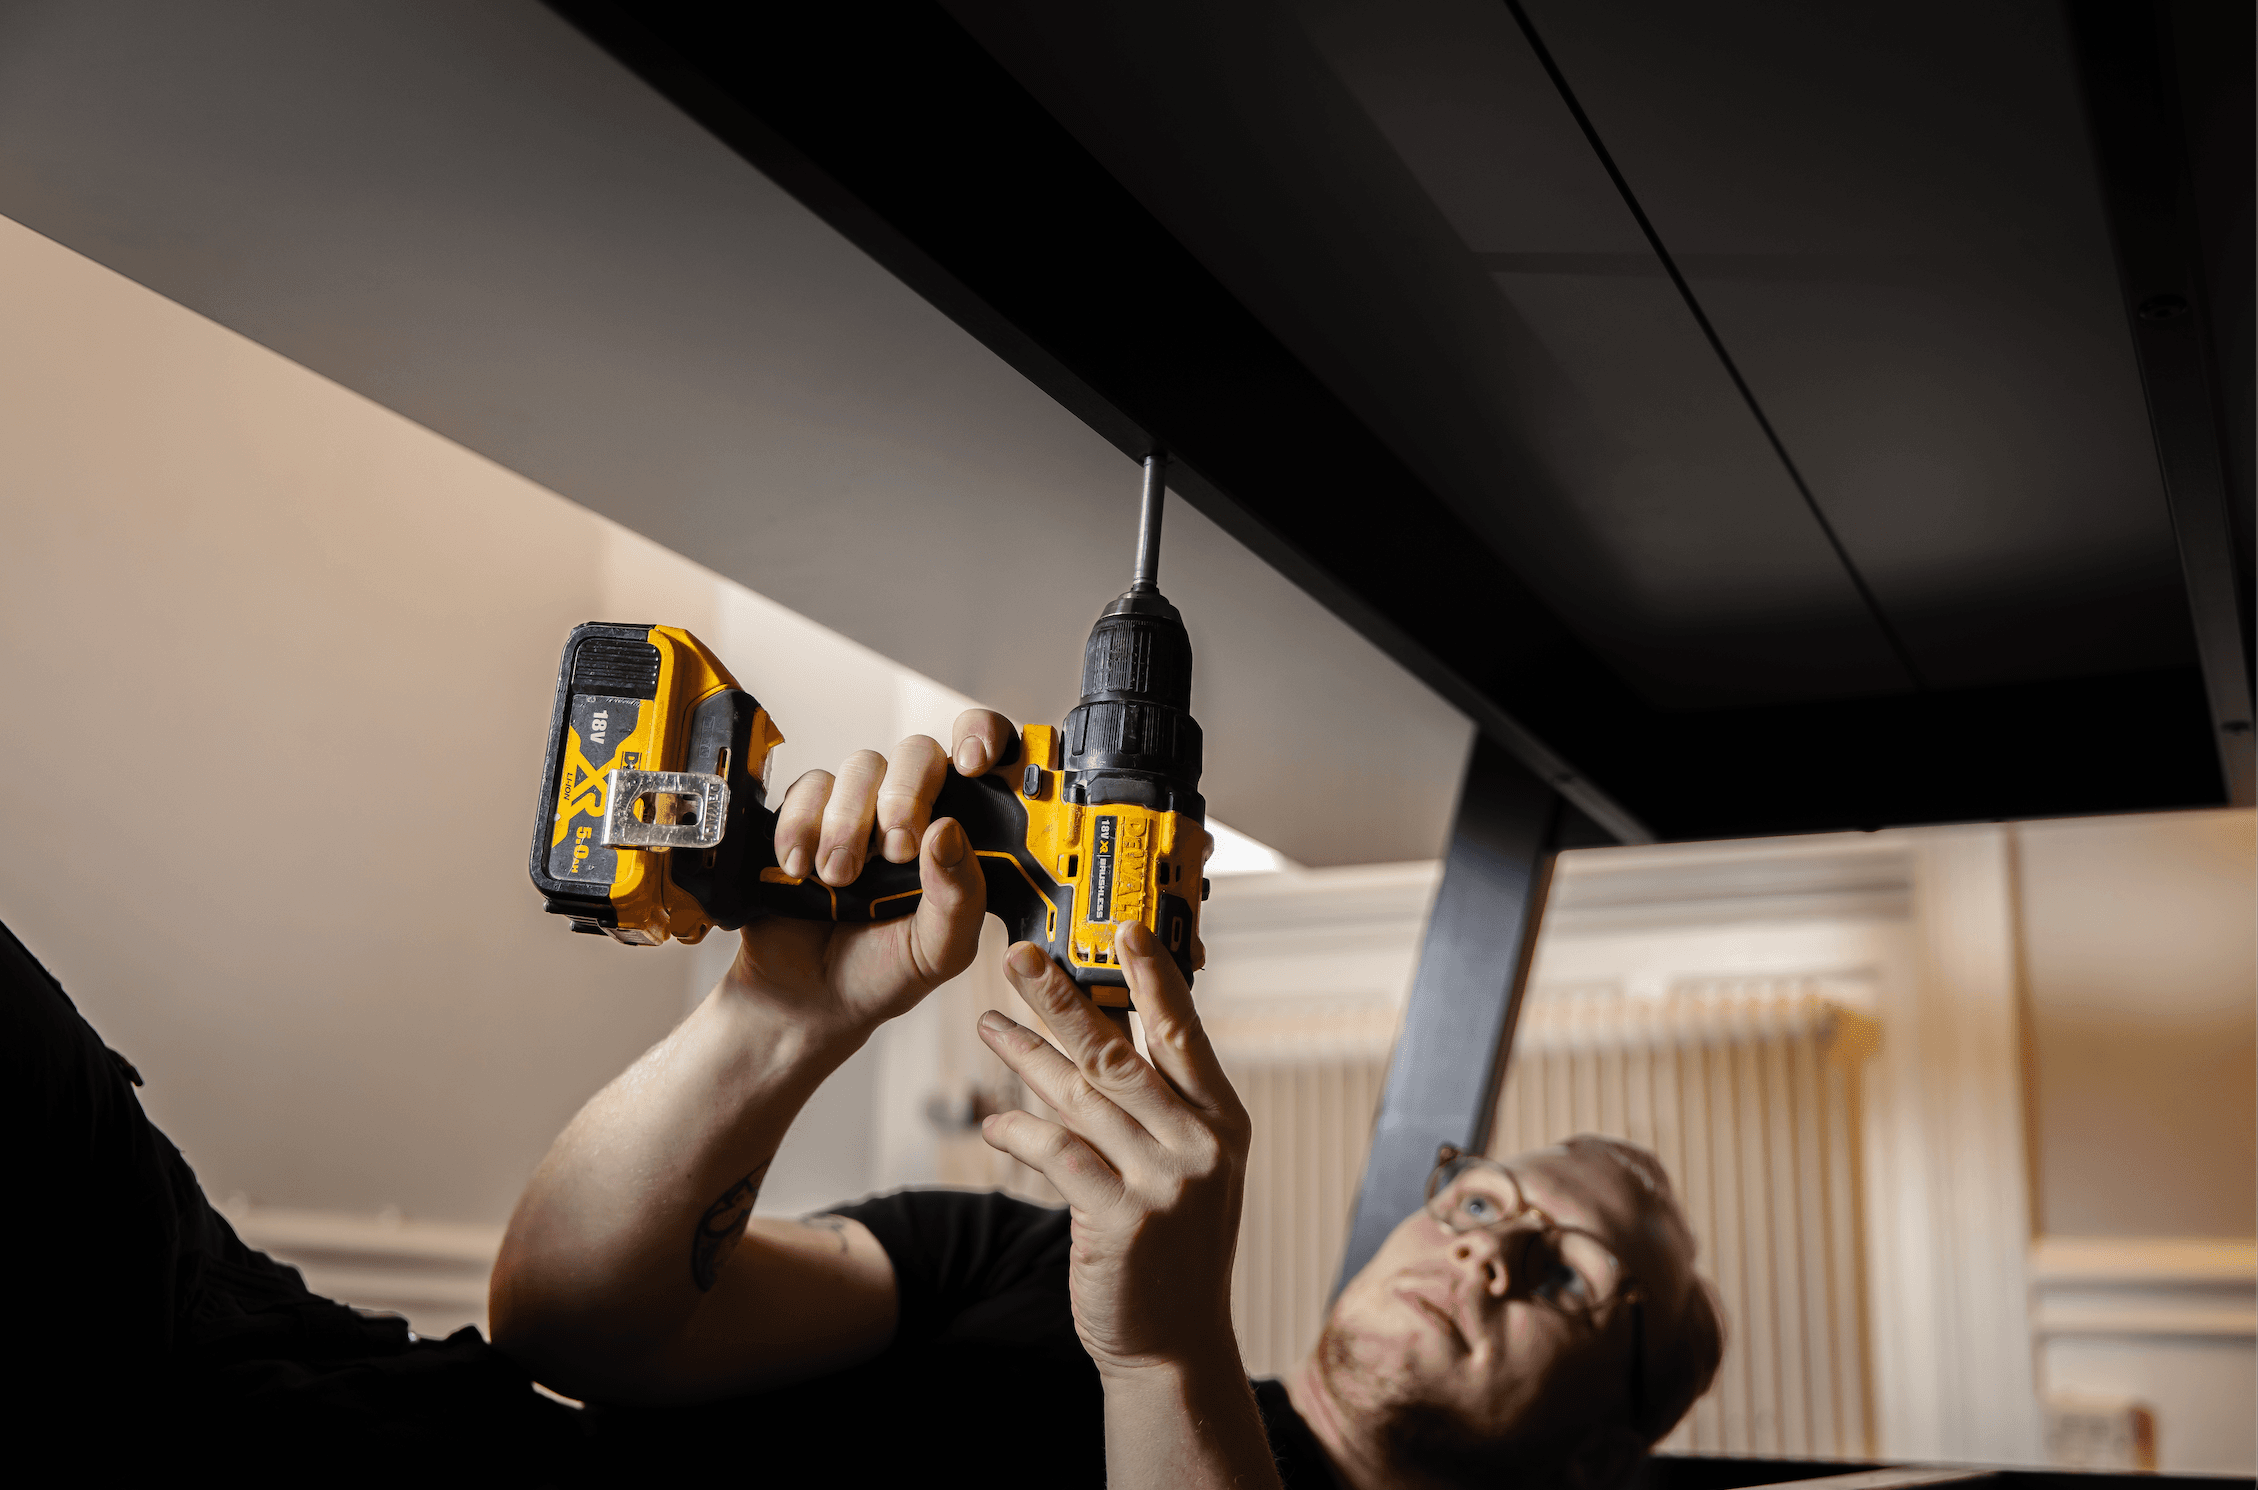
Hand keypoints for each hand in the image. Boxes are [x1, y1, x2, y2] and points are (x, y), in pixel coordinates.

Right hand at [732, 709, 1020, 1037]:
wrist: (808, 1003)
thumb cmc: (885, 972)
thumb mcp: (940, 950)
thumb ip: (960, 896)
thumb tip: (949, 830)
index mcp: (959, 834)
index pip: (986, 757)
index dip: (984, 737)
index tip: (975, 761)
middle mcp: (911, 810)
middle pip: (919, 752)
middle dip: (908, 793)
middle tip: (897, 848)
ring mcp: (858, 809)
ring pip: (862, 765)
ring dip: (850, 821)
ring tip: (841, 877)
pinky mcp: (805, 814)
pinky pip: (807, 786)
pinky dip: (802, 824)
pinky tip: (801, 869)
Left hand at [976, 921, 1252, 1376]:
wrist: (1174, 1344)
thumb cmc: (1172, 1246)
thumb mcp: (1187, 1168)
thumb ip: (1159, 1104)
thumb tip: (1109, 1028)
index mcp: (1221, 1121)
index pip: (1185, 1031)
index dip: (1153, 975)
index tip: (1122, 925)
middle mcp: (1198, 1145)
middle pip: (1121, 1053)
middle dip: (1064, 998)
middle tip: (1019, 956)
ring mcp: (1161, 1184)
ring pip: (1081, 1099)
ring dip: (1027, 1055)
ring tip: (988, 1023)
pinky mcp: (1118, 1220)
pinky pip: (1057, 1157)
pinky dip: (1021, 1132)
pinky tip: (994, 1118)